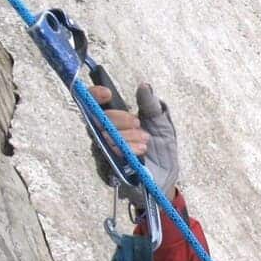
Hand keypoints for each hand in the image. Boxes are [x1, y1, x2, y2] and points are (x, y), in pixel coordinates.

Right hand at [88, 82, 179, 208]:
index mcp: (113, 117)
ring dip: (125, 136)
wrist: (167, 175)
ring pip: (103, 138)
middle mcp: (103, 132)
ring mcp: (104, 150)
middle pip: (96, 120)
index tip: (108, 94)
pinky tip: (141, 151)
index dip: (94, 95)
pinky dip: (126, 151)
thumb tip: (144, 86)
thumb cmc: (161, 146)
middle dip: (117, 119)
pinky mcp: (108, 167)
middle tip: (137, 122)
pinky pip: (109, 156)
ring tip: (145, 138)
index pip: (93, 102)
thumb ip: (150, 104)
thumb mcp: (161, 122)